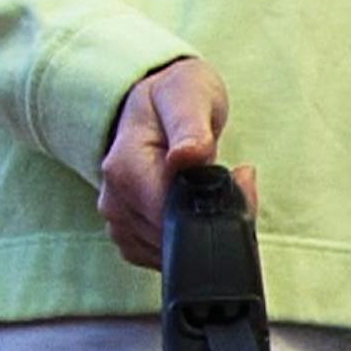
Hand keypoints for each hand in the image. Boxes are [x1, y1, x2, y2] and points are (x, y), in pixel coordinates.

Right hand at [98, 57, 258, 268]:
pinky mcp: (129, 236)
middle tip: (231, 184)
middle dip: (210, 221)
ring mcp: (119, 222)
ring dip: (200, 230)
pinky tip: (192, 209)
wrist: (154, 105)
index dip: (211, 210)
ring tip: (208, 190)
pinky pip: (163, 256)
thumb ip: (190, 126)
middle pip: (174, 239)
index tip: (235, 183)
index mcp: (125, 169)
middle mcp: (116, 201)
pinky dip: (186, 239)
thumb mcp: (188, 95)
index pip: (173, 217)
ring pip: (171, 252)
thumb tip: (188, 155)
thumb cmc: (174, 97)